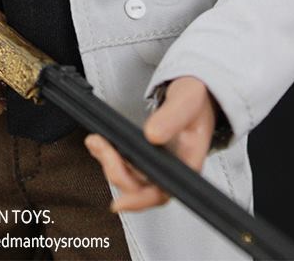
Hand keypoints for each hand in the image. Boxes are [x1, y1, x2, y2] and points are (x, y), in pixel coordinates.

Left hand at [84, 76, 216, 212]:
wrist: (196, 91)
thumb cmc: (197, 98)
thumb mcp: (186, 101)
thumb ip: (171, 117)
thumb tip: (152, 135)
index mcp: (187, 163)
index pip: (163, 193)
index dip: (140, 200)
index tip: (120, 201)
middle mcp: (172, 169)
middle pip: (141, 189)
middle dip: (117, 172)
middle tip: (102, 147)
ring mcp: (159, 163)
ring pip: (130, 178)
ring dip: (109, 164)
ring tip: (96, 142)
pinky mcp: (147, 155)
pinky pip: (126, 165)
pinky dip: (110, 157)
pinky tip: (100, 144)